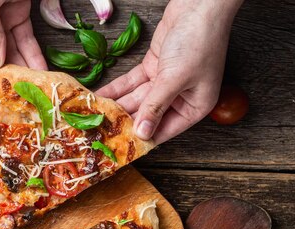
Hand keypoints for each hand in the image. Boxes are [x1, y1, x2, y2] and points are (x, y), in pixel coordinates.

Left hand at [97, 0, 242, 143]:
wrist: (199, 4)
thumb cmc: (199, 41)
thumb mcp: (176, 78)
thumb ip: (156, 106)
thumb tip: (143, 133)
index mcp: (194, 107)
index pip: (165, 131)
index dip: (143, 139)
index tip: (121, 148)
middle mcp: (180, 98)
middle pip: (147, 116)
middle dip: (124, 122)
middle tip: (101, 132)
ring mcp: (165, 82)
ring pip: (136, 100)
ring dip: (116, 106)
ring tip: (95, 117)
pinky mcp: (153, 67)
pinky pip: (132, 83)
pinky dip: (116, 89)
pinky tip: (99, 97)